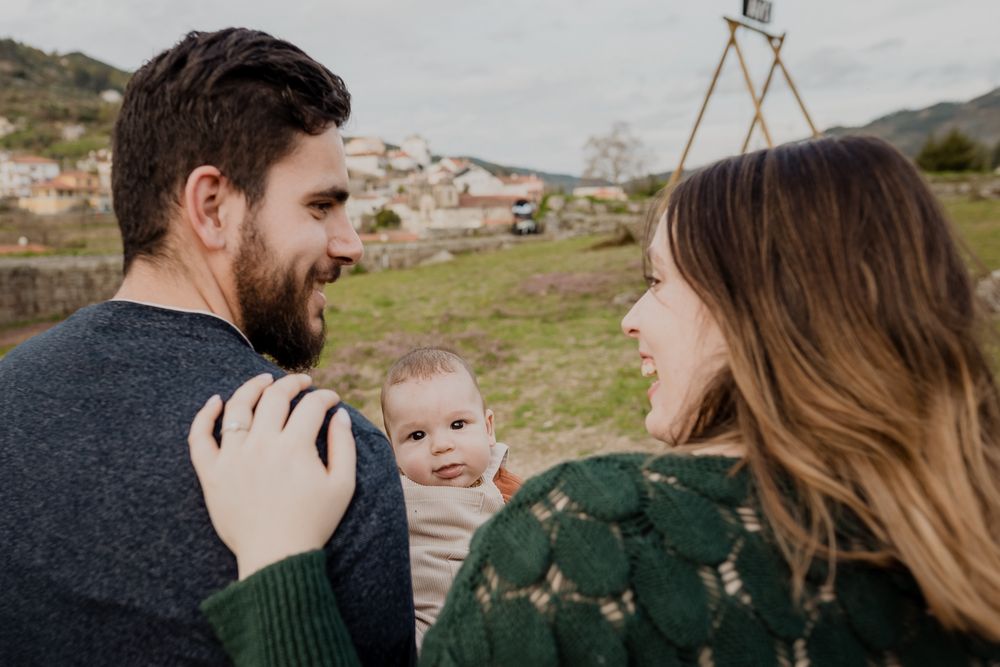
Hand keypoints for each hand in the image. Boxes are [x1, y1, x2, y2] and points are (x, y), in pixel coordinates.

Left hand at [188, 373, 356, 579]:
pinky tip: (215, 401)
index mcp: (295, 447)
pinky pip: (199, 437)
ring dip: (253, 386)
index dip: (325, 397)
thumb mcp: (343, 485)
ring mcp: (233, 457)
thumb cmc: (314, 523)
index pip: (311, 406)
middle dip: (293, 383)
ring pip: (237, 407)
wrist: (276, 557)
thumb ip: (344, 446)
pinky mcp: (211, 473)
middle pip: (275, 397)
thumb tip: (339, 415)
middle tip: (303, 383)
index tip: (331, 400)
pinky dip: (204, 415)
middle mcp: (262, 445)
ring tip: (264, 380)